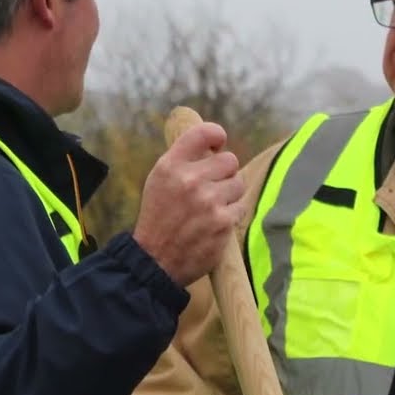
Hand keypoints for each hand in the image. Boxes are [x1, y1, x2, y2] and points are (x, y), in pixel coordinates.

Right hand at [133, 121, 244, 287]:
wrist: (154, 260)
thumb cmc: (158, 218)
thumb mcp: (159, 181)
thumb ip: (183, 161)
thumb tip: (213, 147)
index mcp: (170, 166)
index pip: (203, 133)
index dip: (216, 135)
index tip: (219, 143)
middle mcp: (189, 180)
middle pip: (229, 160)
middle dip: (225, 172)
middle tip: (214, 186)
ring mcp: (208, 201)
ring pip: (238, 183)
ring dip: (230, 194)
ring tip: (212, 207)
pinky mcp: (223, 222)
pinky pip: (240, 207)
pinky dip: (231, 214)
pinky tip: (215, 223)